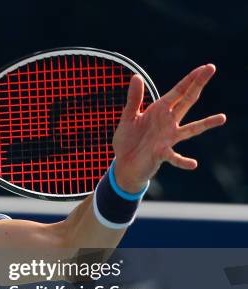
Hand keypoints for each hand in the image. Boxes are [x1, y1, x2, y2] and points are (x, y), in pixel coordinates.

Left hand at [112, 64, 225, 192]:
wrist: (123, 164)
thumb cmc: (128, 140)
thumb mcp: (128, 117)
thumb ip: (134, 99)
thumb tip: (136, 76)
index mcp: (159, 111)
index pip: (178, 92)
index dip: (190, 79)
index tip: (205, 67)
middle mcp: (168, 123)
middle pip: (187, 101)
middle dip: (198, 85)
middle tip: (212, 68)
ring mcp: (168, 139)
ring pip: (190, 129)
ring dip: (206, 124)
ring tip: (222, 117)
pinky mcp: (162, 154)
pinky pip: (174, 158)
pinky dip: (183, 161)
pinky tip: (193, 164)